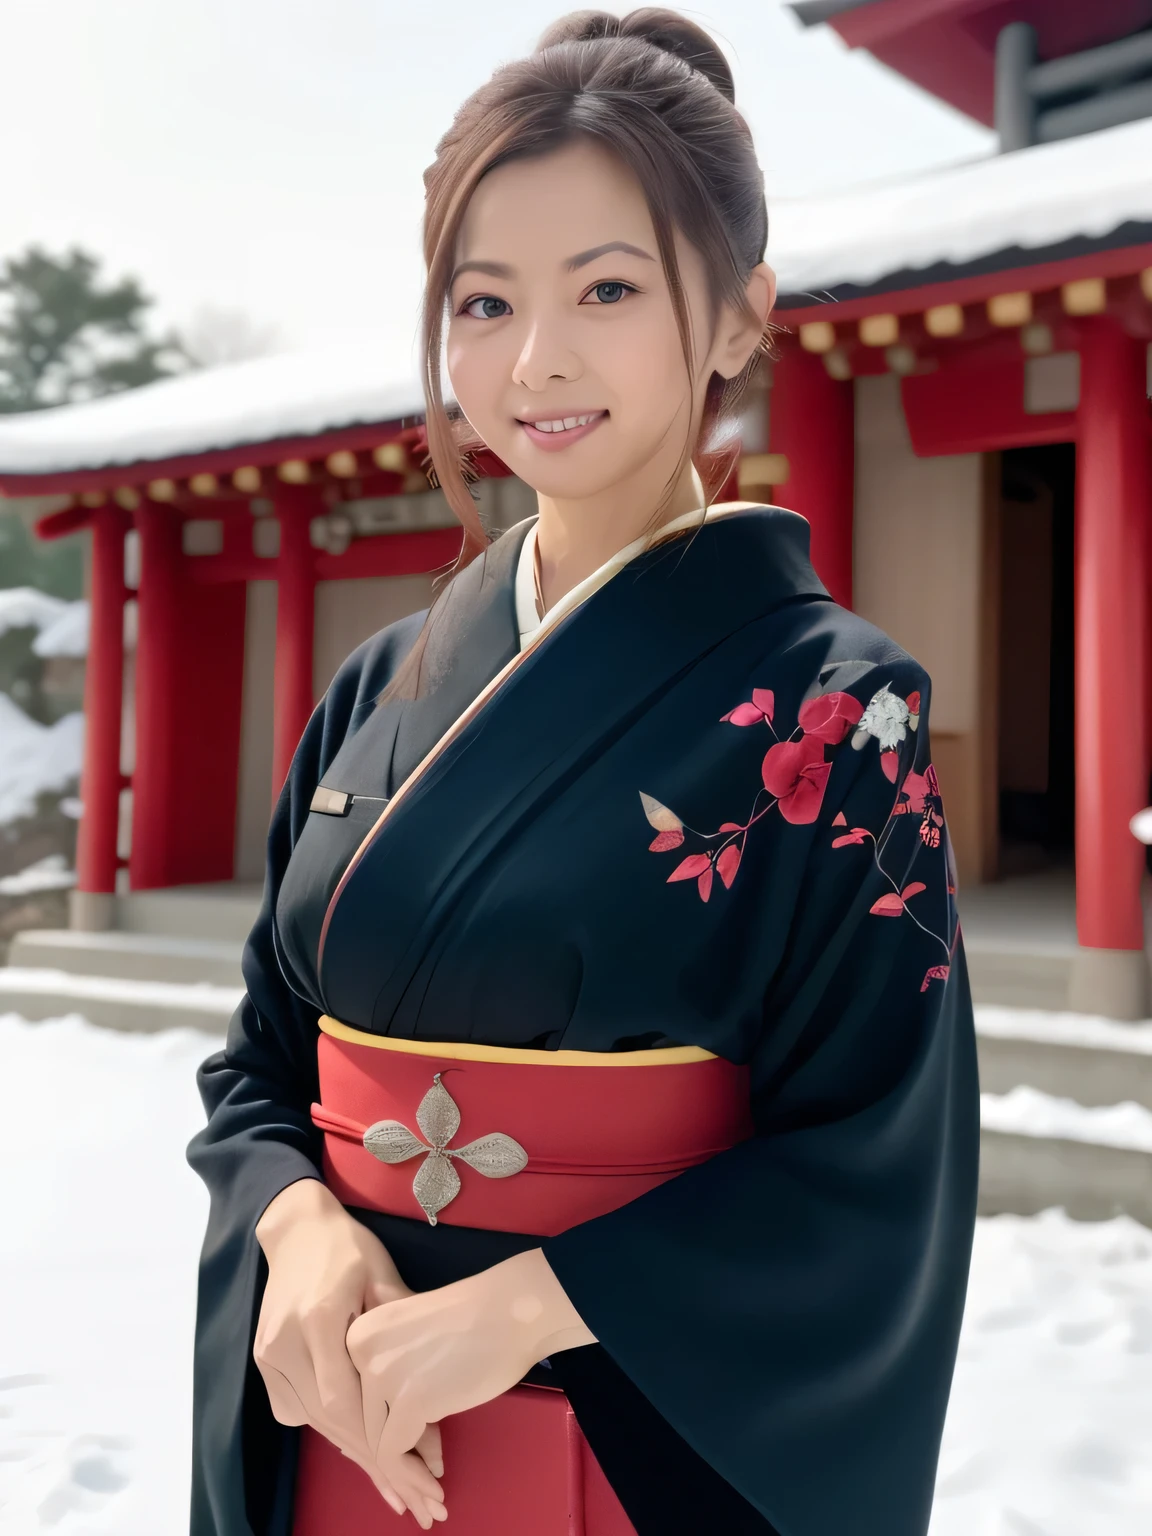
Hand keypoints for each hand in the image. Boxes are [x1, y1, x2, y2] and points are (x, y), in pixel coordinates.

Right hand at [254, 1177, 445, 1525]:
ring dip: (356, 1455)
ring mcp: (269, 1355)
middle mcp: (286, 1345)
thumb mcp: (383, 1277)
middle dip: (379, 1465)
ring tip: (397, 1490)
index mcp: (319, 1320)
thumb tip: (430, 1395)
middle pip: (332, 1422)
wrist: (297, 1229)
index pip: (347, 1402)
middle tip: (420, 1501)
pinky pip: (298, 1410)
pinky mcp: (264, 1361)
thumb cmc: (349, 1249)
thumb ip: (402, 1330)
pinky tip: (358, 1448)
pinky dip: (330, 1429)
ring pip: (315, 1422)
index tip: (422, 1473)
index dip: (384, 1444)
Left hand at [346, 1247, 595, 1492]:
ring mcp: (381, 1372)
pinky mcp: (408, 1399)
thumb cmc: (477, 1320)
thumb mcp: (414, 1340)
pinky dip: (413, 1479)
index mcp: (359, 1333)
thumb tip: (382, 1427)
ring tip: (430, 1495)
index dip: (384, 1430)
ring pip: (377, 1443)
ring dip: (405, 1476)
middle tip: (423, 1482)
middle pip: (366, 1421)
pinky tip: (436, 1487)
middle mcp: (359, 1350)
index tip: (411, 1455)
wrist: (512, 1310)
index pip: (358, 1398)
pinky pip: (394, 1455)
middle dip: (397, 1457)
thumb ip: (391, 1371)